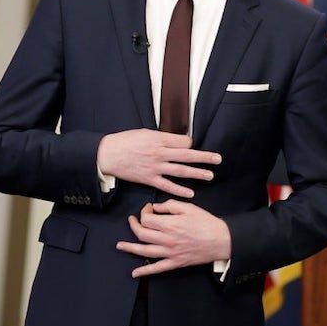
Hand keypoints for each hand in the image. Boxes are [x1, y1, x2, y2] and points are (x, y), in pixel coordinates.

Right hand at [96, 129, 218, 197]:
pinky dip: (179, 190)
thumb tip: (177, 141)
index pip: (183, 142)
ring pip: (180, 171)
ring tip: (210, 175)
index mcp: (159, 140)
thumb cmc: (125, 141)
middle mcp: (160, 153)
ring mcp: (155, 167)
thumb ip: (162, 137)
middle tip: (218, 159)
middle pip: (186, 155)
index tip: (191, 146)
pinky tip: (191, 192)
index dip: (190, 143)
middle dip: (204, 157)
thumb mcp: (145, 132)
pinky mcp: (149, 179)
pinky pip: (167, 186)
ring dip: (197, 173)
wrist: (108, 154)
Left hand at [116, 200, 230, 277]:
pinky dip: (144, 271)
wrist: (221, 240)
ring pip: (144, 251)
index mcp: (170, 224)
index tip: (148, 209)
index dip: (144, 212)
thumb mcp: (189, 207)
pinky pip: (157, 268)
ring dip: (130, 248)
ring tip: (120, 245)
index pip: (147, 219)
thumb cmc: (206, 223)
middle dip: (134, 225)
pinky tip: (134, 273)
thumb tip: (156, 207)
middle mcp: (167, 240)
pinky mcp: (175, 263)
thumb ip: (170, 205)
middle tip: (133, 220)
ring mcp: (170, 253)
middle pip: (142, 234)